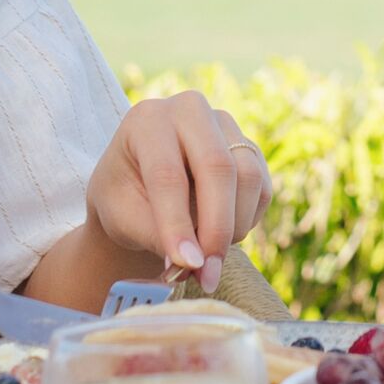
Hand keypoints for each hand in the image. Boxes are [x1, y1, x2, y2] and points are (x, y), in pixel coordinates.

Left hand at [82, 92, 269, 283]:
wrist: (140, 184)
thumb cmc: (123, 198)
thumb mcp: (122, 216)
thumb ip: (155, 236)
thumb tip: (192, 263)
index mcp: (146, 120)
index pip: (168, 174)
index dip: (177, 223)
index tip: (185, 265)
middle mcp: (189, 110)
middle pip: (218, 167)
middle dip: (216, 228)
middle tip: (207, 273)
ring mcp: (225, 124)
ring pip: (247, 177)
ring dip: (234, 227)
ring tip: (207, 257)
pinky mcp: (248, 146)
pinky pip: (261, 189)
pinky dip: (246, 221)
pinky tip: (219, 235)